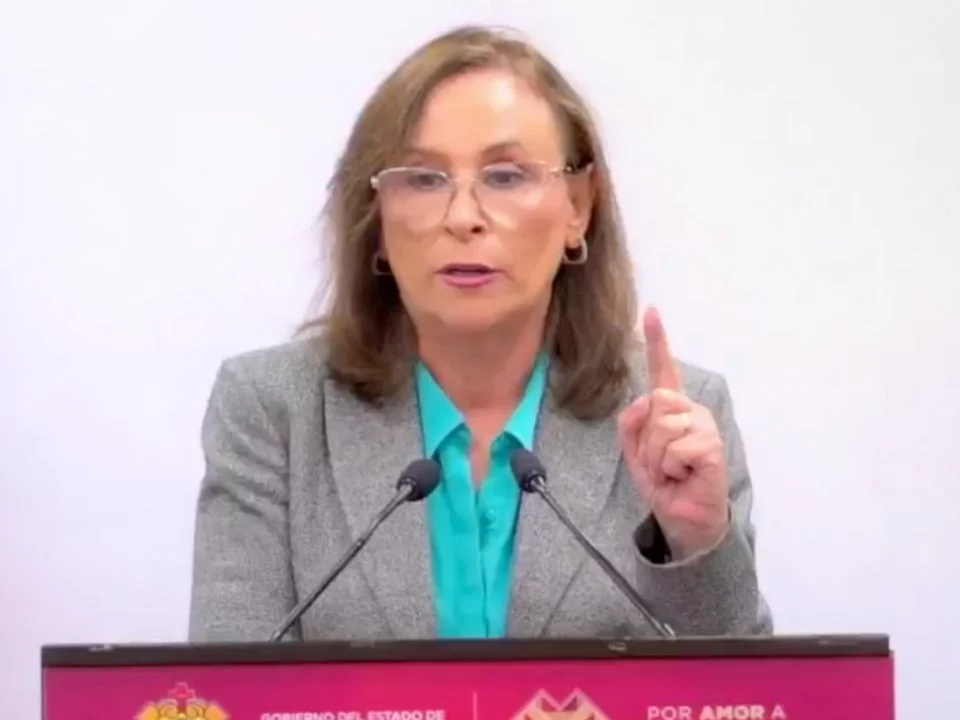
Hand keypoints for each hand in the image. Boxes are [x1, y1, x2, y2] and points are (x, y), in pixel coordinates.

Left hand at [617, 307, 729, 559]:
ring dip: (657, 457)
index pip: (664, 371)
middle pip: (655, 403)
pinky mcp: (712, 446)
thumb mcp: (634, 450)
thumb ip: (632, 422)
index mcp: (672, 409)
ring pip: (662, 425)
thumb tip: (647, 399)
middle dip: (646, 438)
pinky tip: (684, 476)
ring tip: (671, 471)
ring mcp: (704, 426)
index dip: (659, 340)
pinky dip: (670, 468)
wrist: (682, 518)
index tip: (652, 310)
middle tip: (659, 462)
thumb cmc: (663, 482)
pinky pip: (675, 447)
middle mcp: (691, 411)